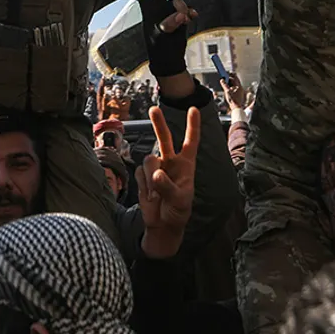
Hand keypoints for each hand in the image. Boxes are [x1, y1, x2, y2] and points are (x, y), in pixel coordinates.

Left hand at [133, 0, 196, 80]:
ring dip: (182, 8)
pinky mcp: (182, 17)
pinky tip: (193, 18)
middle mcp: (159, 7)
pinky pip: (188, 10)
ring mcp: (171, 11)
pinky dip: (191, 13)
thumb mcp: (159, 37)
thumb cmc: (158, 47)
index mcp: (148, 10)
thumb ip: (169, 24)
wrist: (169, 58)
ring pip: (178, 1)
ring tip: (183, 20)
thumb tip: (181, 16)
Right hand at [138, 106, 198, 259]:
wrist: (162, 225)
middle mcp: (171, 163)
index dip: (193, 125)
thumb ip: (168, 187)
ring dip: (152, 177)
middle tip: (153, 110)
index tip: (193, 109)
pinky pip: (140, 173)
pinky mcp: (144, 176)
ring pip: (149, 160)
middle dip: (158, 124)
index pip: (191, 142)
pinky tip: (150, 195)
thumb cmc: (178, 211)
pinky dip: (144, 185)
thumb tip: (156, 174)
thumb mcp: (180, 201)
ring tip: (157, 194)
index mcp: (186, 165)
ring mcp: (156, 168)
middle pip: (165, 139)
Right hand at [221, 76, 245, 112]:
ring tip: (226, 82)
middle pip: (236, 81)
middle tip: (226, 76)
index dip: (231, 75)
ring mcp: (240, 91)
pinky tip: (228, 88)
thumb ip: (224, 85)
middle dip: (231, 78)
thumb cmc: (233, 100)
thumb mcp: (227, 91)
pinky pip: (235, 88)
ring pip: (235, 84)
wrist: (236, 108)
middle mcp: (240, 88)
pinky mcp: (238, 94)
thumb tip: (222, 80)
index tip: (227, 72)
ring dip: (231, 82)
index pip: (235, 78)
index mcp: (239, 87)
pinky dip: (231, 86)